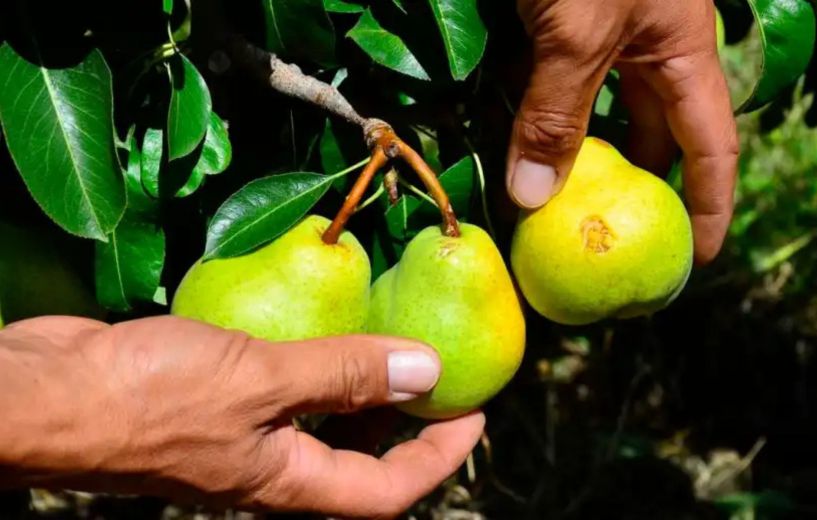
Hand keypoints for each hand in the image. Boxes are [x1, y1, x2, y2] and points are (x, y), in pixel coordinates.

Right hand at [0, 316, 483, 517]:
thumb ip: (343, 375)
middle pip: (357, 459)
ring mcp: (238, 436)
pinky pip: (280, 388)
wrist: (44, 396)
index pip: (386, 490)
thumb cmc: (146, 399)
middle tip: (441, 373)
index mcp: (287, 482)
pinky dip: (310, 362)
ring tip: (391, 343)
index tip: (476, 414)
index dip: (440, 457)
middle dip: (406, 423)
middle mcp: (269, 467)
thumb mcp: (260, 381)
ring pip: (320, 421)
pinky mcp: (211, 400)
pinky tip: (315, 322)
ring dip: (360, 390)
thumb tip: (428, 371)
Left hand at [508, 0, 738, 263]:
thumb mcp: (575, 33)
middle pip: (648, 134)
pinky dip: (529, 114)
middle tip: (605, 239)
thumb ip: (556, 113)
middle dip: (629, 187)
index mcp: (682, 51)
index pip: (712, 146)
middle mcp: (648, 46)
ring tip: (546, 207)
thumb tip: (530, 200)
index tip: (698, 259)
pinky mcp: (555, 15)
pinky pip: (546, 80)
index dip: (710, 207)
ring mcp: (602, 30)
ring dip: (567, 153)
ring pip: (590, 108)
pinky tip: (503, 147)